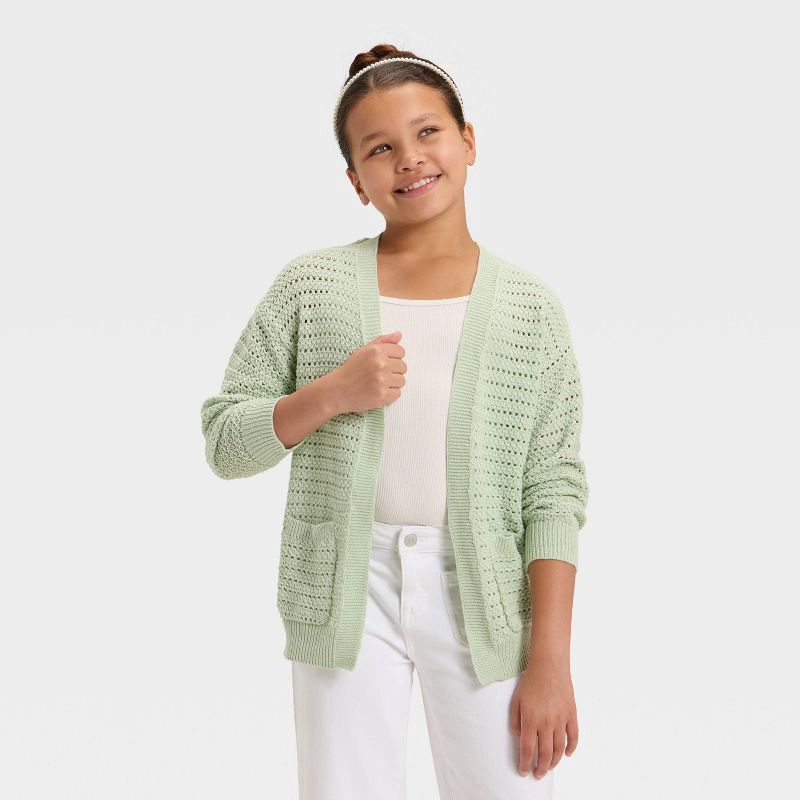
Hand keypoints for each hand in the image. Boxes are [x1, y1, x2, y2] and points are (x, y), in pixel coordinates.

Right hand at [329, 331, 405, 413]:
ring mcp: (382, 380)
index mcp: (376, 350)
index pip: (401, 351)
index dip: (394, 358)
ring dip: (392, 383)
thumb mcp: (363, 350)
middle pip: (403, 366)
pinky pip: (397, 393)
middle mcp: (380, 364)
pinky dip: (389, 394)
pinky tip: (378, 391)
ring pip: (401, 380)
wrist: (336, 391)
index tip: (384, 363)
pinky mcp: (382, 395)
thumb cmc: (350, 371)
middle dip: (393, 371)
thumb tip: (399, 335)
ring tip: (378, 383)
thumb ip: (383, 341)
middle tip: (379, 374)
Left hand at [510, 658, 577, 779]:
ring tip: (550, 768)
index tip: (523, 771)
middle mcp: (546, 723)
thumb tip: (520, 737)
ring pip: (560, 749)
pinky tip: (568, 754)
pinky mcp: (572, 714)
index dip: (525, 763)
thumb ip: (515, 721)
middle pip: (545, 754)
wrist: (548, 666)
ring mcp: (561, 720)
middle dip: (541, 768)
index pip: (528, 749)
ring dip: (555, 762)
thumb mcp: (516, 701)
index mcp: (531, 720)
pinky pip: (574, 736)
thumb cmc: (530, 682)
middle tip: (538, 774)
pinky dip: (572, 748)